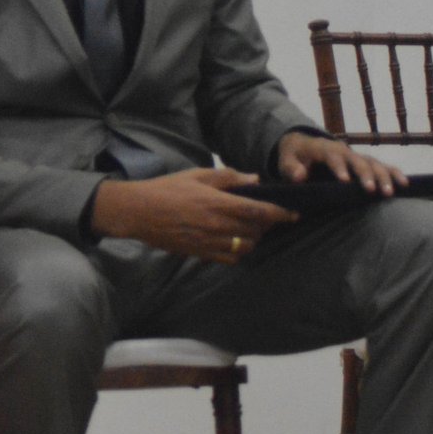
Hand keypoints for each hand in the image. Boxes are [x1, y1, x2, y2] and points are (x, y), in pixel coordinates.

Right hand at [91, 168, 297, 263]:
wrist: (139, 212)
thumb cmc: (166, 189)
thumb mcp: (196, 175)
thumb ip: (228, 177)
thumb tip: (254, 180)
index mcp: (219, 203)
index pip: (260, 212)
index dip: (281, 214)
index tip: (293, 214)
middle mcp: (218, 225)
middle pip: (256, 230)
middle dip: (266, 224)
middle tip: (266, 216)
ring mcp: (210, 242)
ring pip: (246, 246)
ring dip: (253, 238)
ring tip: (248, 229)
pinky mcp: (202, 253)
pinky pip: (230, 258)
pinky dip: (238, 250)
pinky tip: (232, 241)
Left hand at [277, 131, 406, 194]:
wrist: (303, 145)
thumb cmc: (294, 156)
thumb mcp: (286, 160)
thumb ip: (290, 168)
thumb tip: (300, 175)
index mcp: (323, 148)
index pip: (332, 156)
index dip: (339, 167)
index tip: (344, 181)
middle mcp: (343, 150)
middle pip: (357, 160)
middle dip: (365, 175)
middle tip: (371, 191)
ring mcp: (356, 156)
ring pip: (373, 163)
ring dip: (383, 176)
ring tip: (390, 192)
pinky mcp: (365, 162)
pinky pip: (383, 166)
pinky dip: (394, 173)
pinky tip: (404, 184)